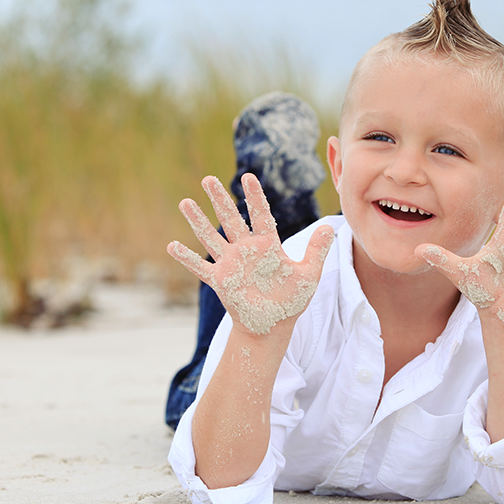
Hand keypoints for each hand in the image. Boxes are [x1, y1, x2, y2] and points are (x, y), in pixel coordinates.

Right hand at [168, 173, 333, 335]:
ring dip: (198, 221)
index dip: (254, 197)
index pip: (260, 215)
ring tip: (186, 202)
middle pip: (230, 219)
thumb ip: (316, 251)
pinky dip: (186, 259)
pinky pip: (200, 268)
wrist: (273, 326)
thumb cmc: (291, 301)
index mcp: (267, 246)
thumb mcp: (308, 275)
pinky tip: (172, 245)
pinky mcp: (221, 281)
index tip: (248, 177)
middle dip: (220, 200)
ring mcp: (231, 265)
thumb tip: (331, 227)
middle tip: (208, 179)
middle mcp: (246, 251)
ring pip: (211, 238)